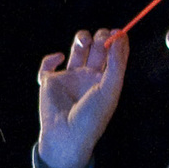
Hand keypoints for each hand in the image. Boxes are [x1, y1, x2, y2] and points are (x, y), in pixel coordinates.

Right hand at [36, 28, 127, 167]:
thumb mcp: (110, 88)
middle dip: (99, 38)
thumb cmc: (92, 116)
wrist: (67, 135)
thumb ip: (116, 62)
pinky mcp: (49, 82)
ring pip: (76, 50)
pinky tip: (58, 58)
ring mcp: (69, 78)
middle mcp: (88, 76)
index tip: (117, 32)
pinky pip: (47, 65)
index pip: (112, 55)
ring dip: (81, 39)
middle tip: (101, 38)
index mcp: (105, 80)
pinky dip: (51, 58)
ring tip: (84, 40)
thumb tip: (120, 36)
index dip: (115, 41)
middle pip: (96, 48)